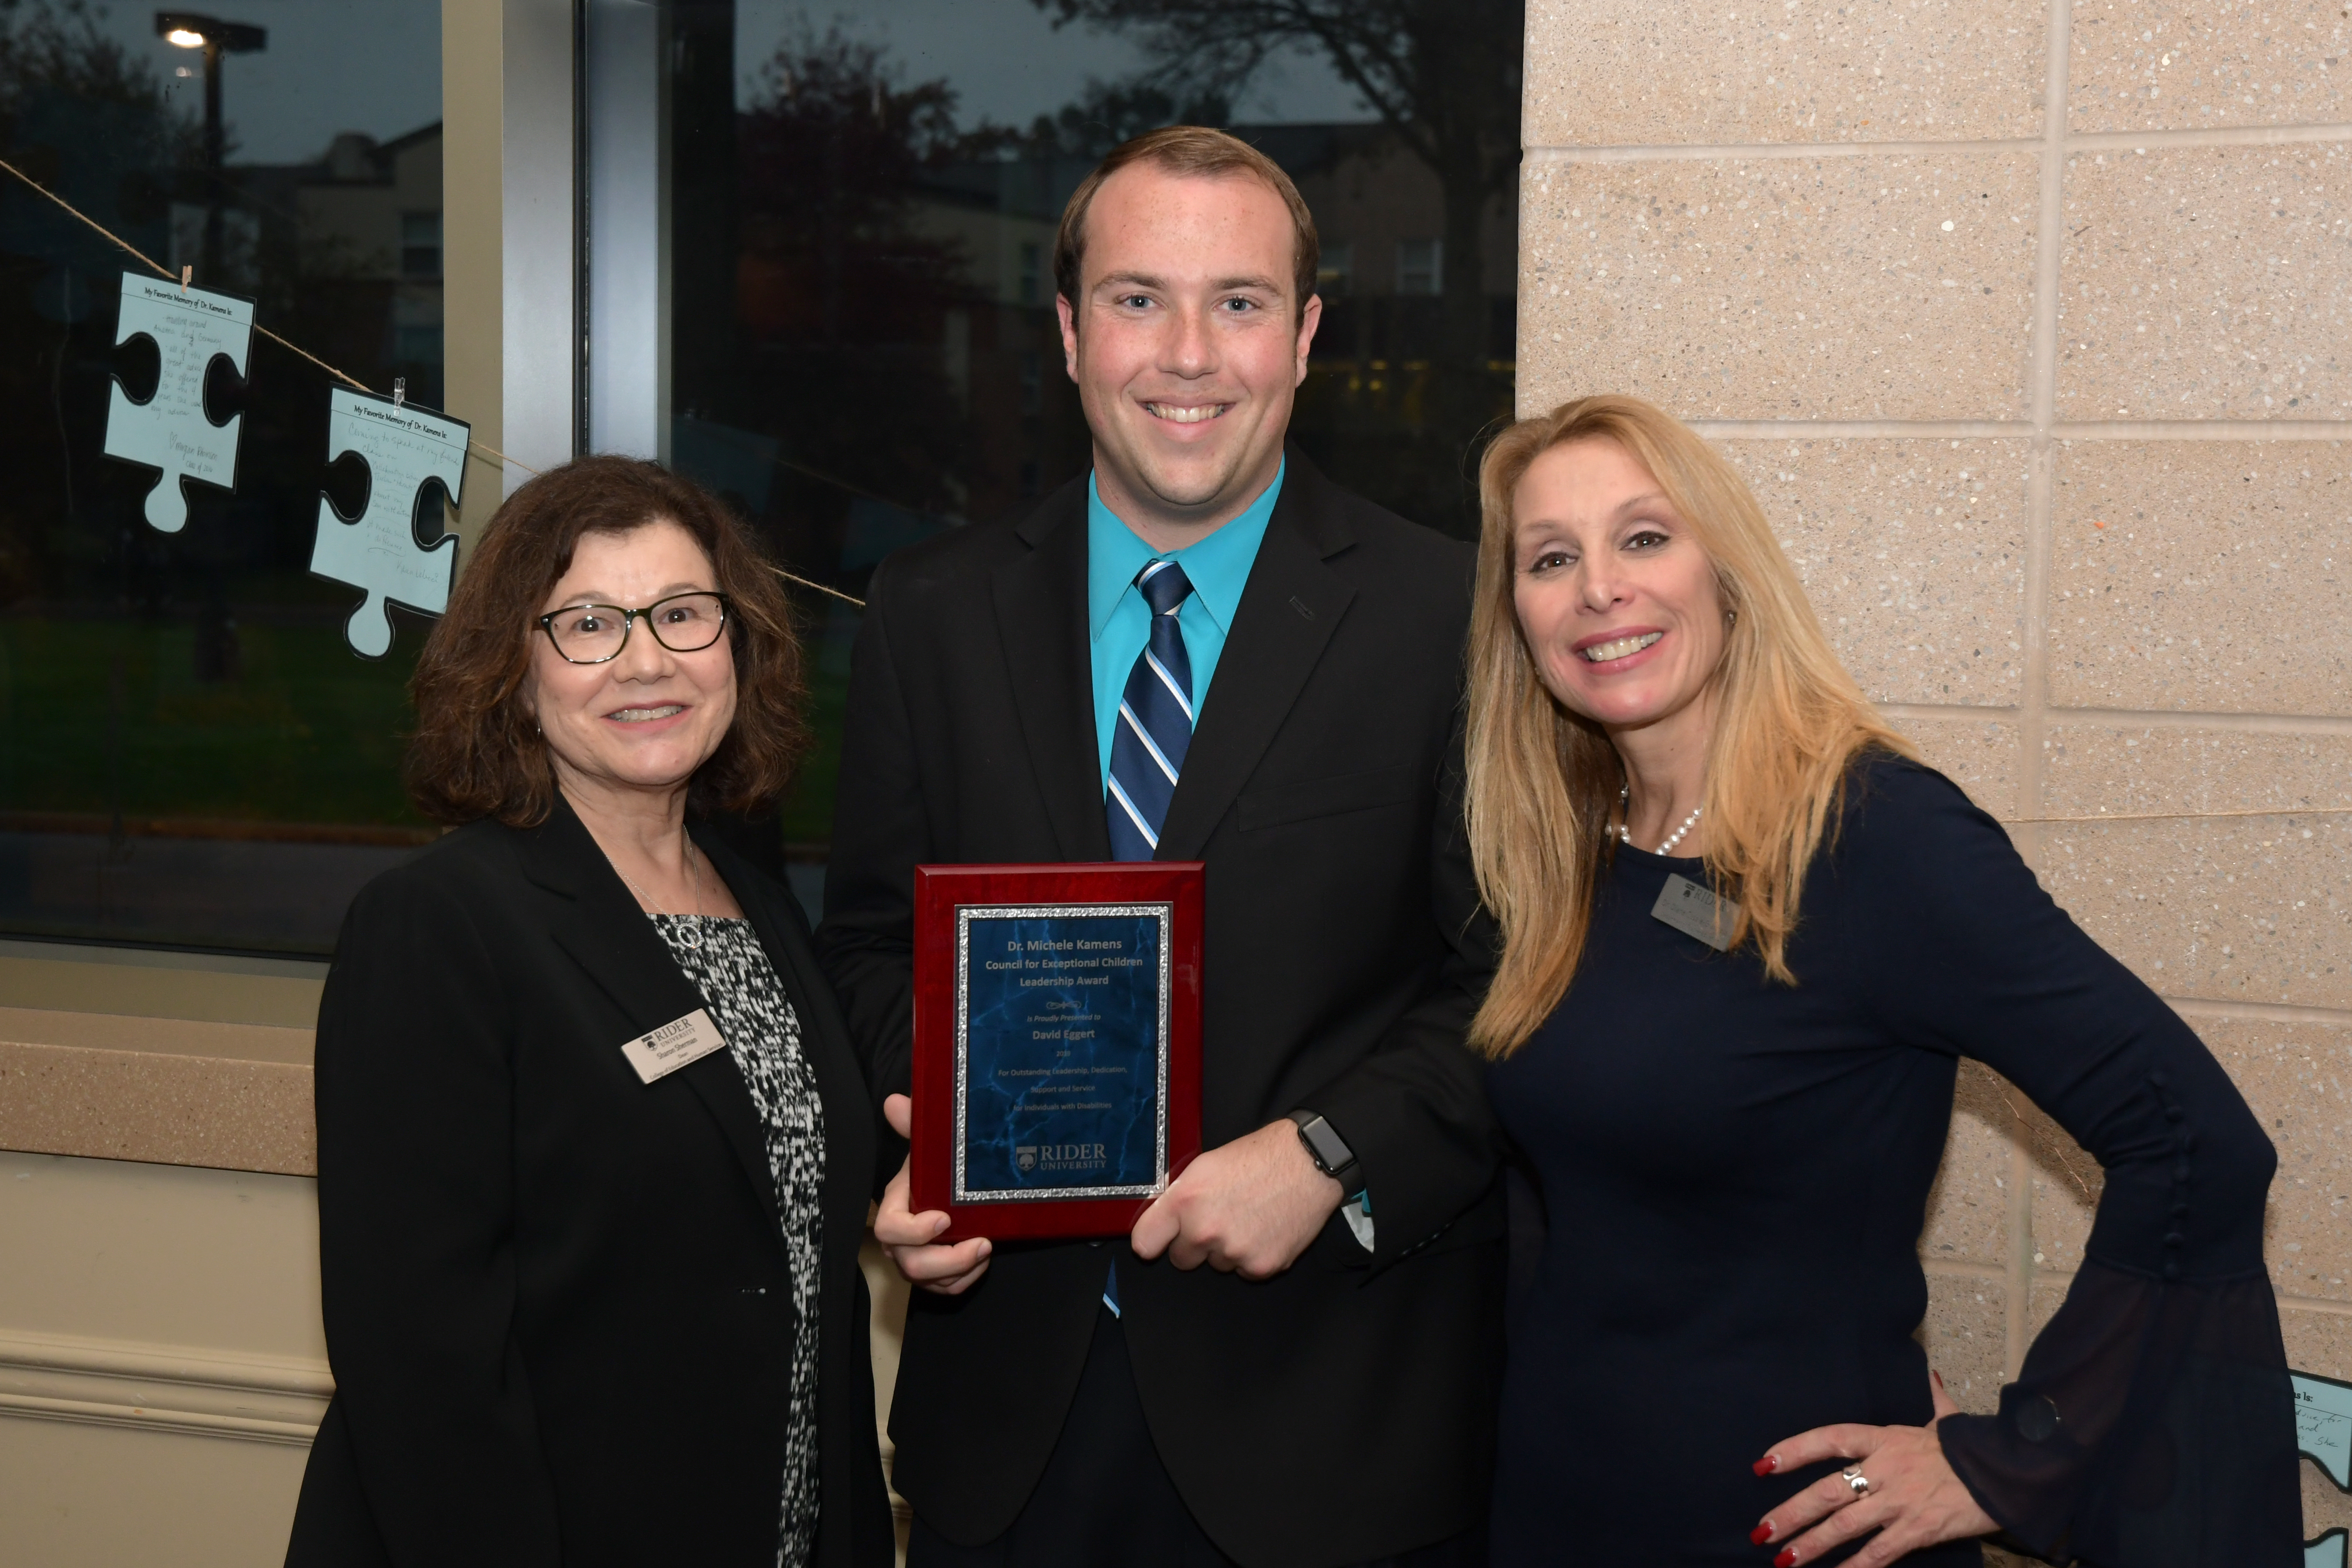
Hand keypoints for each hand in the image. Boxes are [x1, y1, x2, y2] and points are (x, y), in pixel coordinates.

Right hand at [873, 1094, 991, 1294]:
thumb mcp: (927, 1143)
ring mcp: (915, 1258)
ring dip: (961, 1270)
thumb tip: (895, 1101)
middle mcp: (900, 1239)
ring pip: (929, 1282)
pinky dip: (965, 1279)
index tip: (944, 1218)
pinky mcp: (934, 1274)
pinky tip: (983, 1258)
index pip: (890, 1229)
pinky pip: (946, 1289)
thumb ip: (913, 1124)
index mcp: (896, 1206)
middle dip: (947, 1260)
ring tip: (988, 1247)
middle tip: (983, 1243)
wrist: (949, 1186)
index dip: (913, 1231)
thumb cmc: (936, 1166)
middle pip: (910, 1264)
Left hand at [1129, 1119, 1343, 1278]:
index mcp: (1185, 1201)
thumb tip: (1162, 1219)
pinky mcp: (1260, 1267)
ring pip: (1216, 1265)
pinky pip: (1245, 1271)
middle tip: (1218, 1220)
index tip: (1161, 1239)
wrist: (1308, 1162)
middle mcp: (1204, 1230)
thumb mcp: (1206, 1165)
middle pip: (1181, 1259)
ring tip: (1249, 1217)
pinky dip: (1253, 1256)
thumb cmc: (1258, 1157)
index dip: (1153, 1241)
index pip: (1145, 1244)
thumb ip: (1180, 1196)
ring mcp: (1233, 1252)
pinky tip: (1266, 1230)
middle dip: (1194, 1245)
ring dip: (1227, 1249)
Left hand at [1750, 1370, 1996, 1566]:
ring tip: (1783, 1559)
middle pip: (1827, 1491)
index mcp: (1885, 1438)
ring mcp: (1899, 1502)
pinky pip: (1878, 1553)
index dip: (1794, 1450)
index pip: (1829, 1439)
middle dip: (1791, 1513)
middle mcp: (1885, 1469)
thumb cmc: (1974, 1446)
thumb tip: (1930, 1375)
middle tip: (1761, 1531)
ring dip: (1811, 1544)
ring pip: (1845, 1526)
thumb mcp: (1947, 1419)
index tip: (1764, 1464)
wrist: (2010, 1471)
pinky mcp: (1918, 1530)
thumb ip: (1932, 1399)